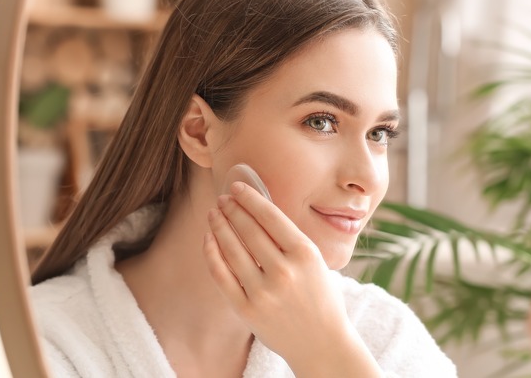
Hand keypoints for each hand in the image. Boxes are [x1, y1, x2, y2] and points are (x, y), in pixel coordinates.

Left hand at [203, 182, 379, 375]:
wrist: (322, 343)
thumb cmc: (320, 297)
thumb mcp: (316, 262)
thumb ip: (290, 239)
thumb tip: (258, 209)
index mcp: (305, 253)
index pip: (270, 217)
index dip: (250, 198)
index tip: (236, 187)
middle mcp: (284, 271)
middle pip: (249, 230)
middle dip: (232, 209)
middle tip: (222, 198)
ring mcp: (263, 292)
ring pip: (231, 249)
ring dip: (219, 226)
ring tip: (214, 213)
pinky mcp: (247, 309)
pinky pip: (222, 275)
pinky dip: (212, 254)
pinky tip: (209, 239)